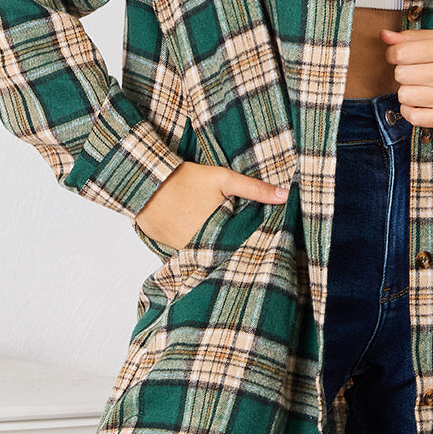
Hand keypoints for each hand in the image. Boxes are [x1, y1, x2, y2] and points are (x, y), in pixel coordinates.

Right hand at [135, 161, 287, 251]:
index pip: (244, 245)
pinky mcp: (172, 252)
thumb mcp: (223, 179)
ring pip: (209, 254)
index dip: (254, 241)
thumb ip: (255, 189)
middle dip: (235, 246)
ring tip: (221, 234)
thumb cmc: (186, 180)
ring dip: (216, 248)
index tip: (264, 237)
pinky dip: (199, 248)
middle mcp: (202, 250)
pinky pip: (192, 254)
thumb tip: (286, 195)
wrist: (146, 185)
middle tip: (240, 235)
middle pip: (227, 252)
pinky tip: (202, 236)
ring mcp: (185, 253)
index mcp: (219, 235)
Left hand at [381, 28, 432, 127]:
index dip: (394, 54)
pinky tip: (421, 102)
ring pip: (404, 95)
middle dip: (404, 72)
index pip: (400, 53)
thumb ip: (413, 37)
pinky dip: (411, 110)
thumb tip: (384, 36)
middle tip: (417, 71)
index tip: (400, 56)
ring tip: (422, 86)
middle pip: (400, 74)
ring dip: (407, 91)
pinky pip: (413, 117)